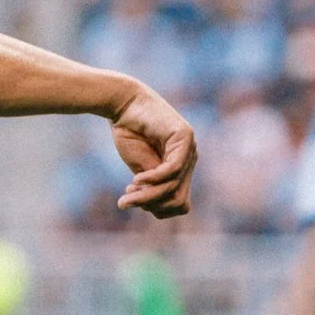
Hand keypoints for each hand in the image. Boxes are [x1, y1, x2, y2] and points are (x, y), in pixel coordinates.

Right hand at [111, 85, 194, 218]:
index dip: (157, 209)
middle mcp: (190, 160)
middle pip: (178, 200)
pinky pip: (172, 170)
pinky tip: (137, 179)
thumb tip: (160, 211)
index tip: (133, 200)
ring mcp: (190, 148)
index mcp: (182, 169)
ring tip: (128, 194)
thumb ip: (154, 188)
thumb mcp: (142, 169)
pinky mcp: (185, 136)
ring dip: (148, 195)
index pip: (179, 204)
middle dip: (151, 205)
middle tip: (127, 201)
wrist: (123, 104)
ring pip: (174, 187)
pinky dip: (153, 179)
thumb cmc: (130, 133)